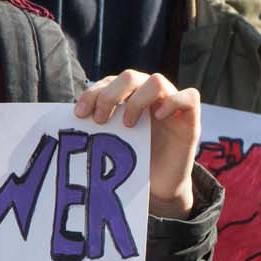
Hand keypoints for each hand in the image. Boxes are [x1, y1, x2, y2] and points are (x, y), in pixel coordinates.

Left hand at [73, 71, 200, 216]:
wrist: (160, 185)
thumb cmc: (135, 160)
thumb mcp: (113, 141)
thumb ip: (100, 126)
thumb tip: (70, 119)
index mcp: (128, 95)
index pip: (109, 82)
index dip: (92, 93)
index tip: (79, 114)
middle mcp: (149, 94)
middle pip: (130, 76)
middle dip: (110, 95)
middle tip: (100, 119)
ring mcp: (171, 103)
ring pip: (156, 81)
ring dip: (137, 101)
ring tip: (128, 124)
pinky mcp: (191, 117)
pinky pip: (189, 96)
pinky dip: (173, 102)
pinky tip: (158, 117)